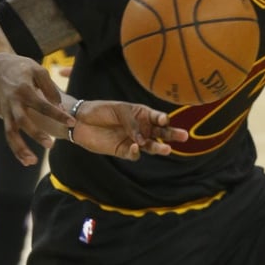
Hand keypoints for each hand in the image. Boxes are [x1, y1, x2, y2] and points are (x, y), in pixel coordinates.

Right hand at [0, 53, 73, 166]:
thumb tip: (59, 106)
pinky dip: (16, 149)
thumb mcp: (38, 70)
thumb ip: (50, 88)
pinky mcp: (5, 118)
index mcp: (24, 89)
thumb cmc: (23, 68)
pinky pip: (9, 136)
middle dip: (35, 134)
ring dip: (20, 148)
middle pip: (23, 121)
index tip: (72, 122)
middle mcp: (14, 102)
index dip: (57, 114)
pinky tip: (27, 161)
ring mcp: (8, 112)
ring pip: (11, 133)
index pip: (42, 104)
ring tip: (32, 162)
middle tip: (50, 145)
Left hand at [70, 100, 187, 159]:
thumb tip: (142, 139)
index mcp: (142, 114)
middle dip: (172, 134)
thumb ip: (132, 122)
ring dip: (159, 147)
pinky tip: (136, 146)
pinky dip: (137, 151)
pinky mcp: (124, 151)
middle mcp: (141, 128)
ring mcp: (134, 140)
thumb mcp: (118, 110)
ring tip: (167, 149)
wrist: (80, 121)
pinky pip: (135, 153)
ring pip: (151, 146)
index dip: (162, 117)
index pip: (157, 116)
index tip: (164, 119)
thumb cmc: (100, 110)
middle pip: (161, 132)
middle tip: (185, 136)